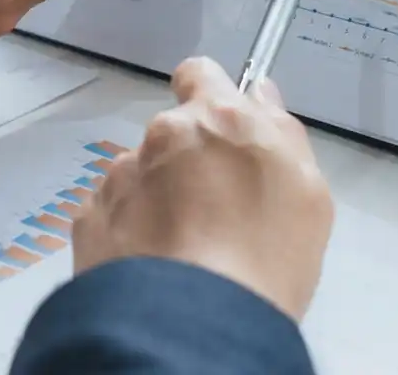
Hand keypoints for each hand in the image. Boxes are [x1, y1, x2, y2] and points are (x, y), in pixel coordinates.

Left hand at [72, 58, 333, 321]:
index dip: (208, 95)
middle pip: (173, 132)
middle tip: (213, 211)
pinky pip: (112, 212)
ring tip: (182, 249)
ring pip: (140, 173)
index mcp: (218, 117)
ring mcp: (120, 176)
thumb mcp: (308, 192)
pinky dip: (129, 230)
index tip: (218, 130)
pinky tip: (152, 264)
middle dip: (187, 159)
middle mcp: (163, 135)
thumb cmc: (267, 257)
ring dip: (156, 197)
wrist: (194, 324)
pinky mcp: (90, 217)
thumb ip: (280, 129)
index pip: (200, 73)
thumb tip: (258, 94)